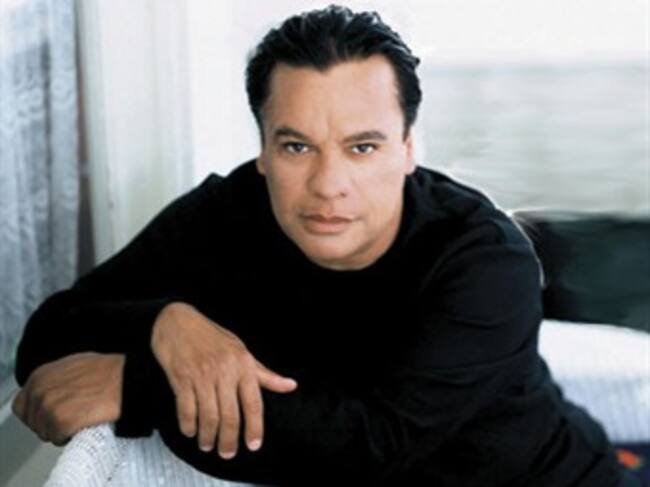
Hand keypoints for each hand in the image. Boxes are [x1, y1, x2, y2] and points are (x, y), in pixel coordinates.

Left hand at [12, 352, 123, 445]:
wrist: (129, 380)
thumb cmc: (110, 372)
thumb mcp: (75, 364)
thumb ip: (56, 378)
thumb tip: (51, 391)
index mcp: (40, 375)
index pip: (22, 406)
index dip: (37, 413)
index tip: (52, 415)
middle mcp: (40, 390)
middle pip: (33, 422)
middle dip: (49, 424)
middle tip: (71, 419)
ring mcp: (50, 406)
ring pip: (45, 432)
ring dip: (60, 431)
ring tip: (80, 420)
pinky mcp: (62, 421)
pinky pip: (58, 438)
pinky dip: (69, 436)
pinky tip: (83, 426)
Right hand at [151, 302, 297, 458]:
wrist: (177, 322)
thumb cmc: (212, 337)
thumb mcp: (241, 351)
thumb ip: (264, 374)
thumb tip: (290, 385)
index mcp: (243, 364)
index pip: (253, 402)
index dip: (255, 427)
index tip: (254, 444)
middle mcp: (224, 371)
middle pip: (230, 415)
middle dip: (229, 440)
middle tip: (227, 453)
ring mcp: (201, 375)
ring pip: (208, 416)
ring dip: (208, 436)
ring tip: (208, 445)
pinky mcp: (181, 378)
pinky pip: (186, 409)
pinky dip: (188, 425)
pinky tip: (190, 431)